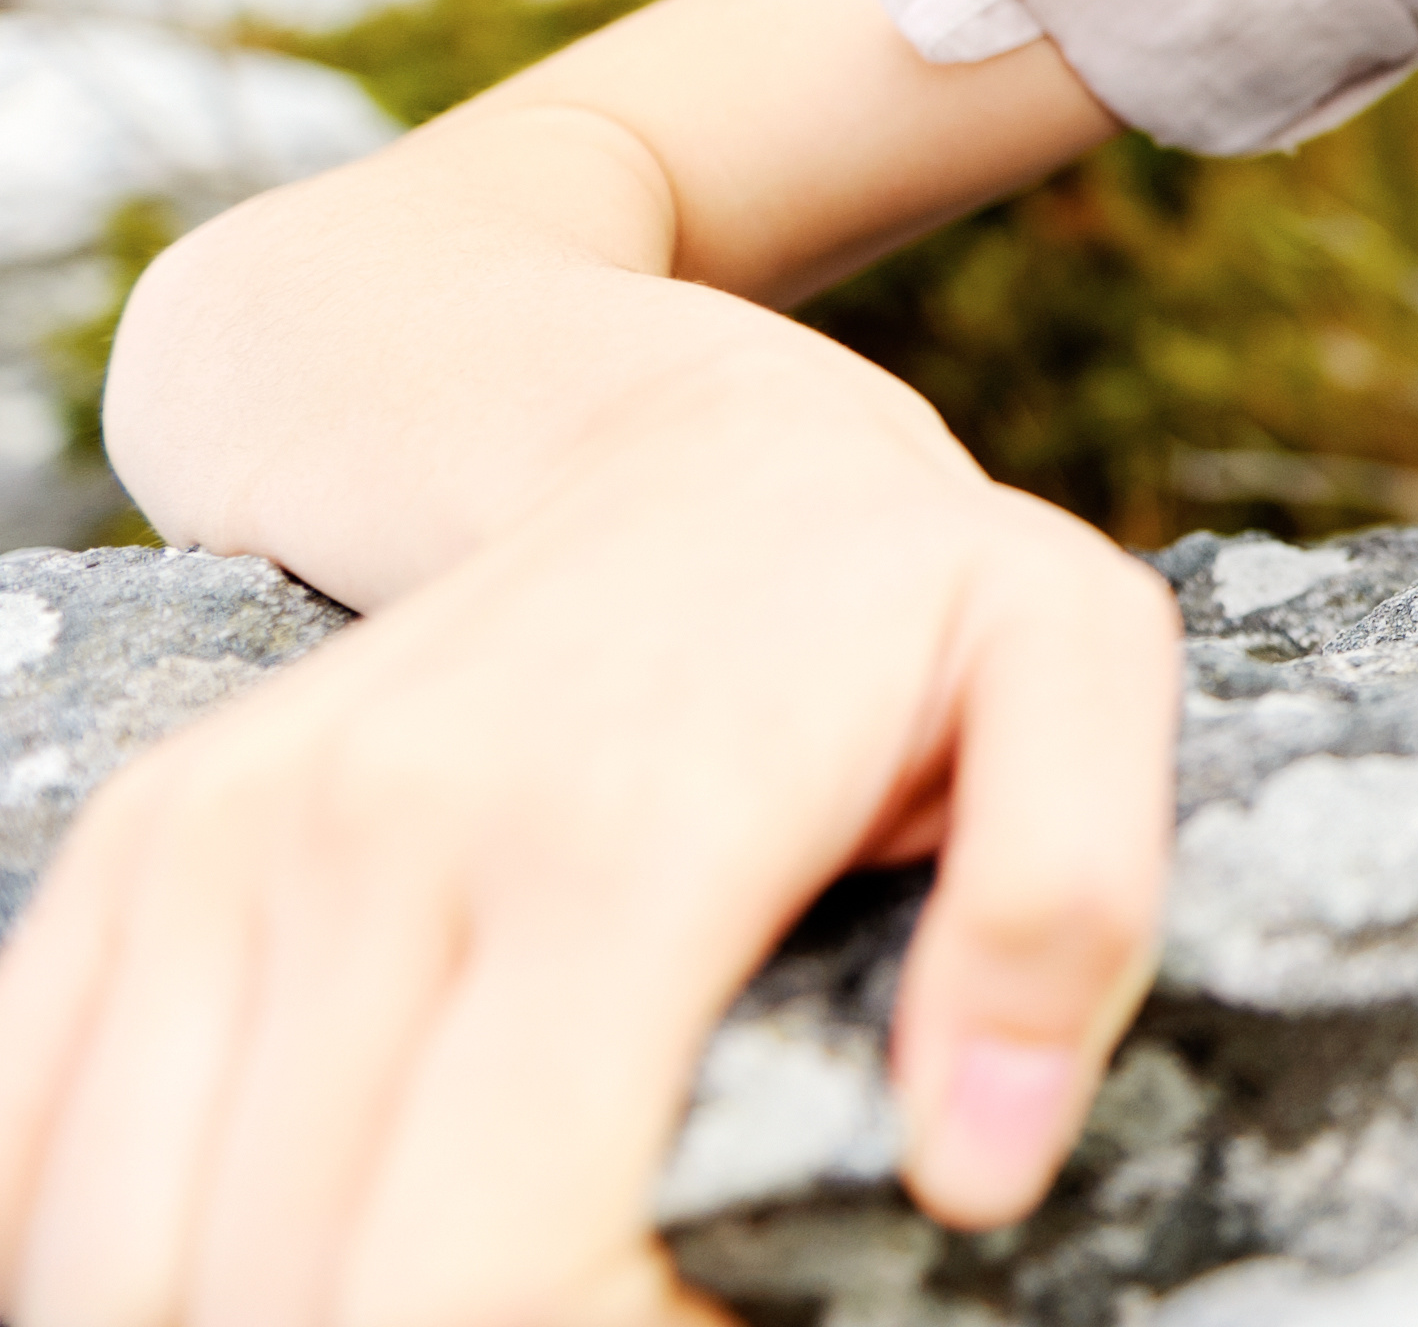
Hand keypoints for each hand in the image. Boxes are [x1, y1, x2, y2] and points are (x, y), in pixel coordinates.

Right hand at [0, 396, 1178, 1323]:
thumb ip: (1066, 902)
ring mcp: (228, 842)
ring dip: (256, 1325)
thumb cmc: (891, 582)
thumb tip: (975, 1162)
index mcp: (614, 840)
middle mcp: (376, 840)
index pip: (488, 1274)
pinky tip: (280, 1244)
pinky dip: (108, 1256)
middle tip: (585, 1305)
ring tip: (463, 1272)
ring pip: (118, 1258)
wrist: (651, 419)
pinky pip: (20, 1142)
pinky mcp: (143, 849)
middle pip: (295, 1293)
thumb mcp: (1074, 663)